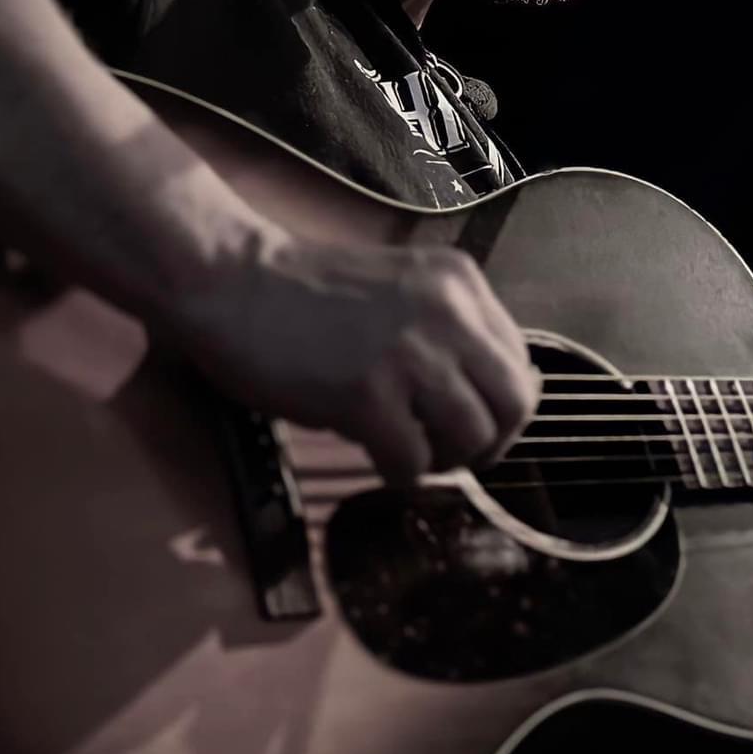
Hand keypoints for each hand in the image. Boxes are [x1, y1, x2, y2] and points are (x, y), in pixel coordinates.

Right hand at [175, 234, 539, 487]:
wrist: (232, 280)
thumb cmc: (308, 295)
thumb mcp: (403, 292)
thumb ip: (450, 332)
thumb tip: (488, 404)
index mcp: (461, 283)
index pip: (520, 362)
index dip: (500, 406)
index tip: (471, 421)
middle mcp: (449, 314)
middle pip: (515, 404)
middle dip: (492, 442)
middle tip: (455, 453)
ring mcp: (410, 355)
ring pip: (473, 437)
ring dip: (446, 461)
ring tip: (411, 452)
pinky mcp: (368, 395)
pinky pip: (414, 462)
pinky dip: (401, 473)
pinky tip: (376, 457)